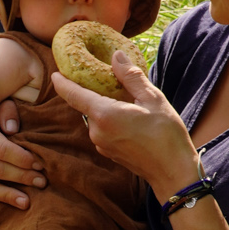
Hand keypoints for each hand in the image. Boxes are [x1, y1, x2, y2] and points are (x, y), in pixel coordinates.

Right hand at [0, 102, 45, 225]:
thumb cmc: (4, 119)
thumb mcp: (4, 107)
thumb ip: (8, 111)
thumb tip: (12, 128)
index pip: (3, 150)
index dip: (22, 159)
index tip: (41, 164)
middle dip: (22, 177)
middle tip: (42, 182)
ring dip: (6, 196)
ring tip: (27, 203)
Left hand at [49, 53, 200, 199]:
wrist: (173, 172)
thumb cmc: (166, 135)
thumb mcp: (152, 99)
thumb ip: (131, 76)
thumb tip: (116, 56)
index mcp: (104, 115)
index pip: (73, 95)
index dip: (62, 82)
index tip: (55, 73)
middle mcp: (97, 131)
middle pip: (86, 105)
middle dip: (95, 91)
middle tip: (109, 79)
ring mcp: (101, 144)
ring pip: (97, 117)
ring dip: (106, 106)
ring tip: (127, 99)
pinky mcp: (108, 152)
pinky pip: (103, 129)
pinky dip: (110, 119)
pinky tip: (129, 116)